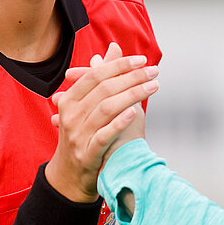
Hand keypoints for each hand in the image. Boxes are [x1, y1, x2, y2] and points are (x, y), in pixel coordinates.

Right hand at [47, 42, 156, 201]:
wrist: (70, 176)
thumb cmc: (84, 135)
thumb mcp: (87, 106)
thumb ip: (101, 77)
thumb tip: (113, 48)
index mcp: (69, 101)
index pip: (95, 75)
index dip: (119, 65)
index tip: (142, 60)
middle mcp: (70, 116)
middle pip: (103, 89)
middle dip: (131, 77)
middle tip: (154, 71)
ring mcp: (77, 135)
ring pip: (106, 108)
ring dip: (133, 94)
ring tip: (154, 86)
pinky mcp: (87, 153)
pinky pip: (104, 135)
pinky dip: (119, 122)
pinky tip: (135, 112)